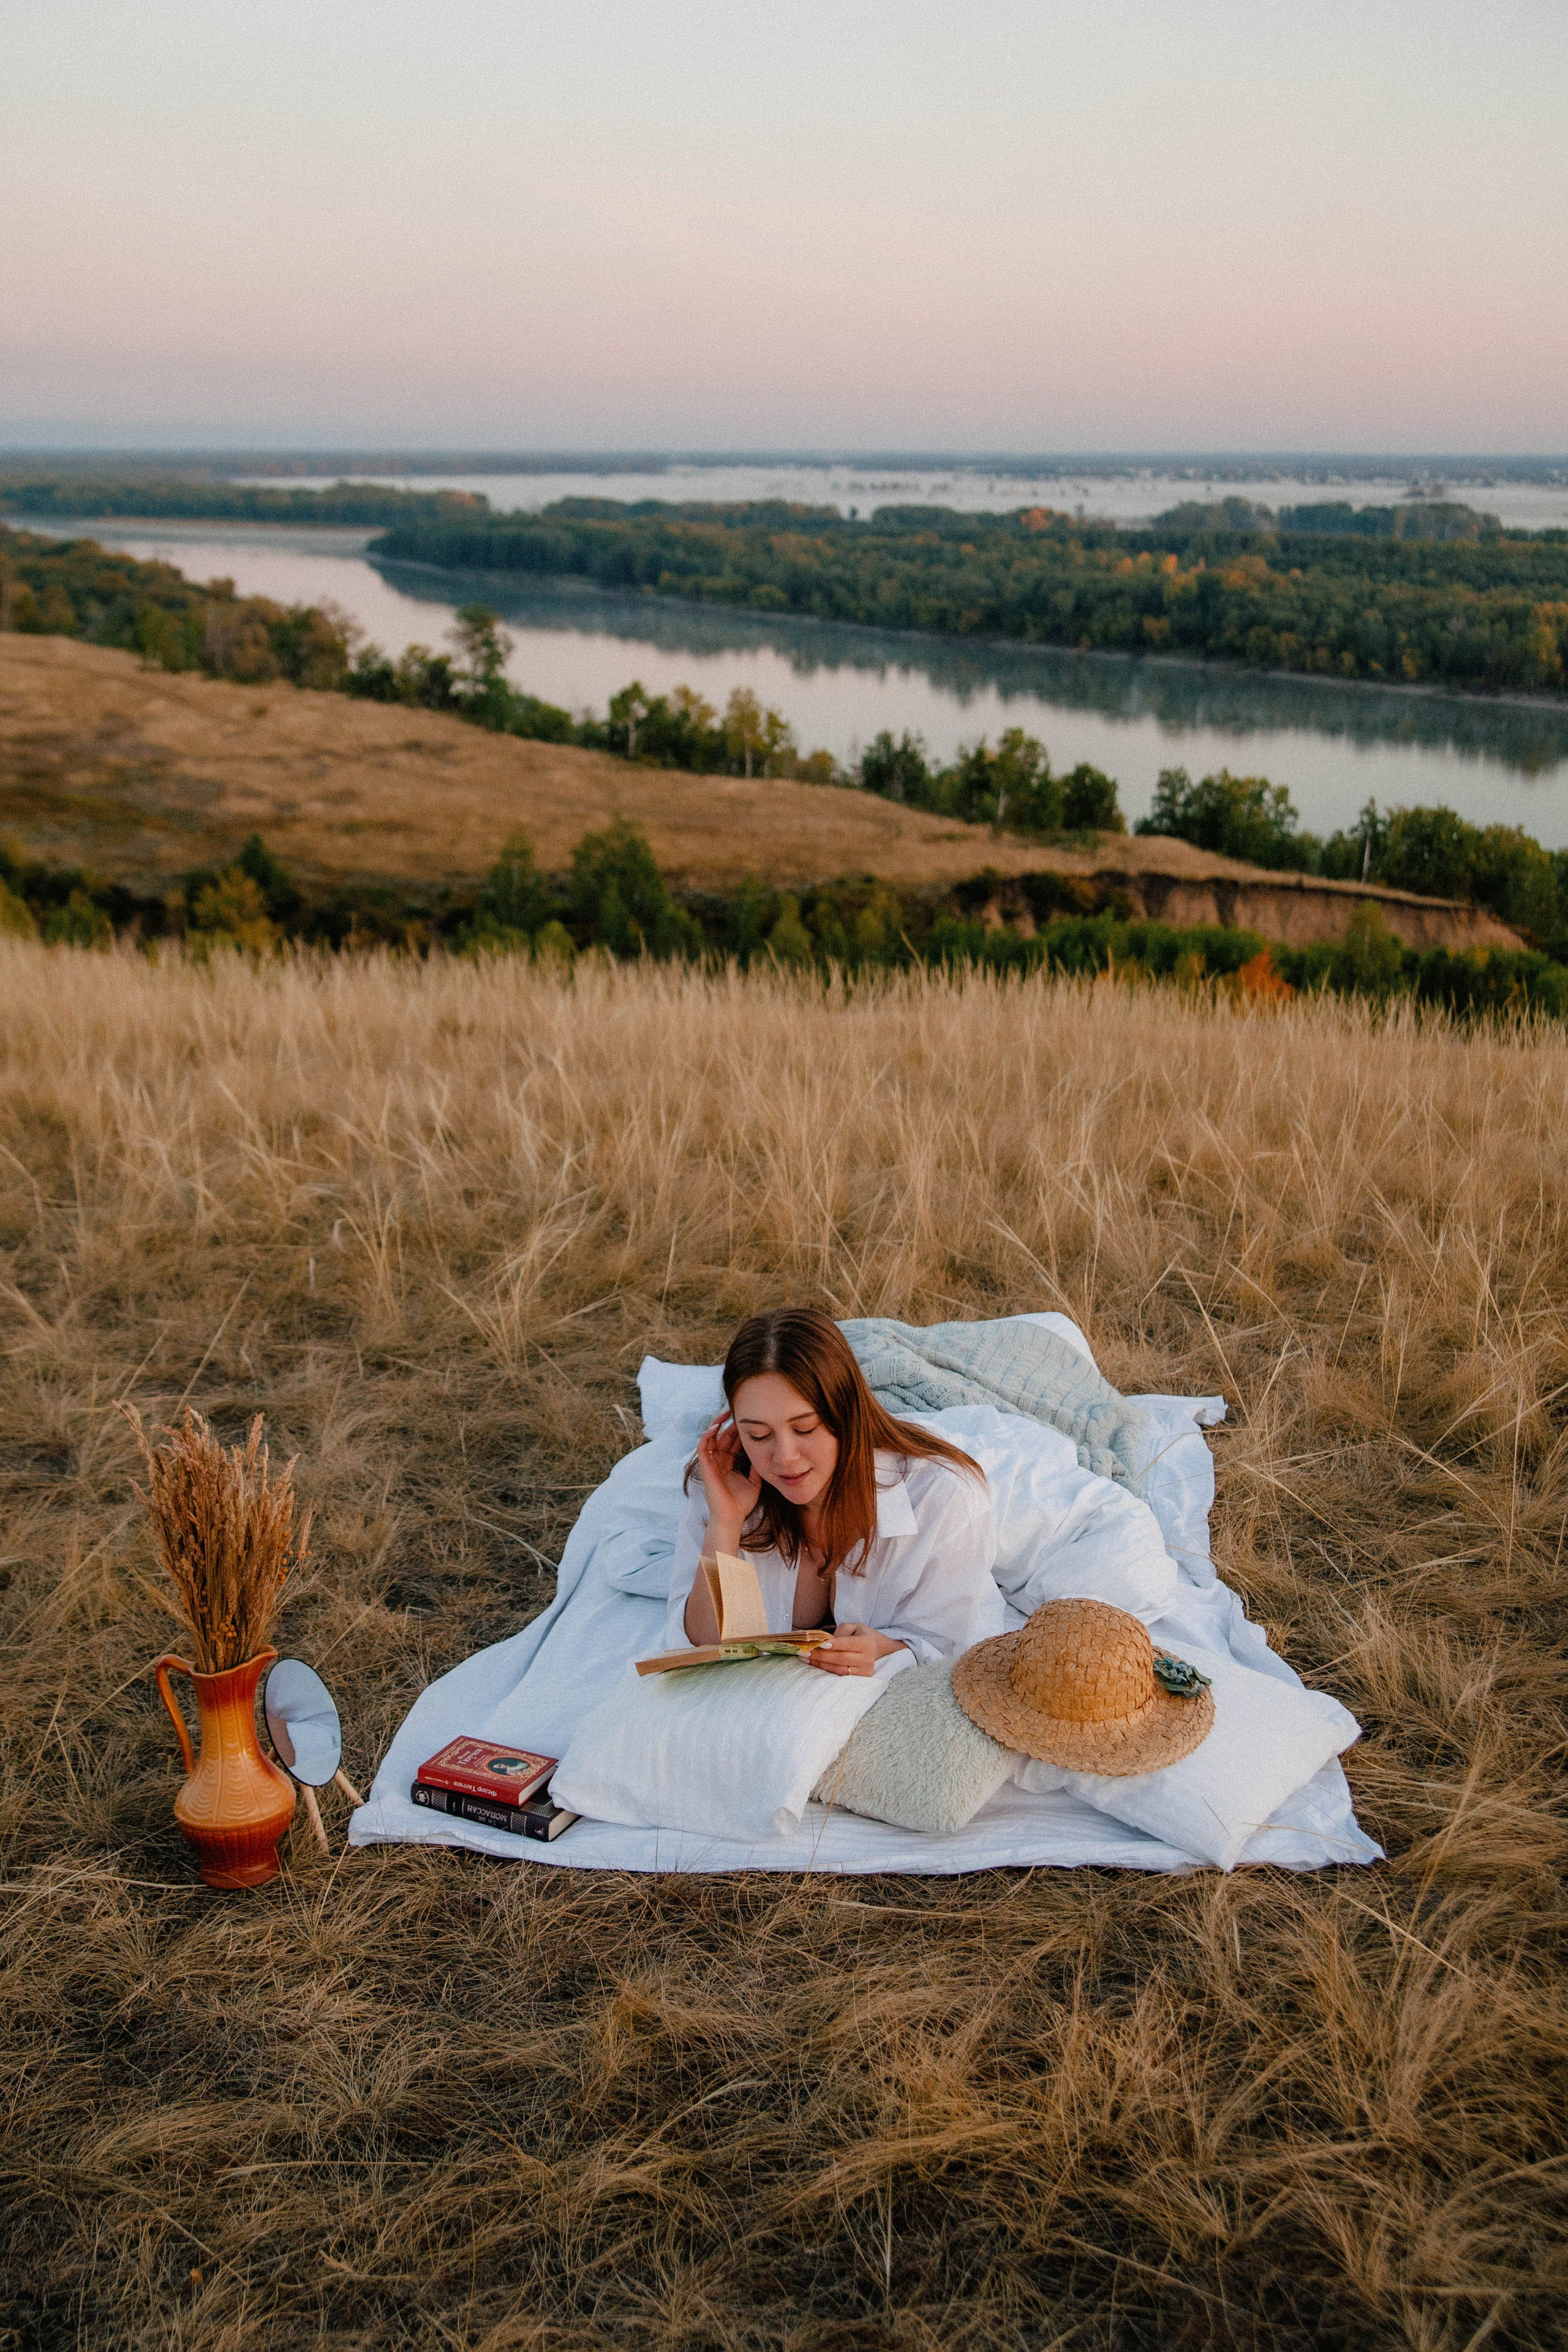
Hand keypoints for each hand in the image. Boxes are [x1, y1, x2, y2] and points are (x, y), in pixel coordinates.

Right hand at [695, 1413, 760, 1546]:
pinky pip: (703, 1448)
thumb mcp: (754, 1481)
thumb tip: (766, 1451)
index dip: (738, 1430)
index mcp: (729, 1464)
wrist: (732, 1518)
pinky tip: (715, 1427)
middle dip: (729, 1424)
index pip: (732, 1442)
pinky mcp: (705, 1468)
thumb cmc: (741, 1504)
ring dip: (716, 1425)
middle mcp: (719, 1462)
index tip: (748, 1419)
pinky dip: (707, 1436)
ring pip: (711, 1439)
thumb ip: (756, 1467)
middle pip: (722, 1437)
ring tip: (725, 1413)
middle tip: (737, 1410)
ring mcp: (711, 1464)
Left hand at [807, 1622, 907, 1677]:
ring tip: (805, 1659)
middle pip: (841, 1658)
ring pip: (839, 1669)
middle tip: (804, 1652)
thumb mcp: (853, 1627)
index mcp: (867, 1643)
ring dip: (820, 1665)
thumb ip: (841, 1632)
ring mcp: (864, 1671)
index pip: (849, 1644)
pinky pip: (839, 1676)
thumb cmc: (861, 1636)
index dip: (835, 1644)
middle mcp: (867, 1659)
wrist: (877, 1649)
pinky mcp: (859, 1680)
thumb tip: (825, 1643)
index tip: (820, 1644)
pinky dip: (826, 1671)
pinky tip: (814, 1666)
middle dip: (820, 1656)